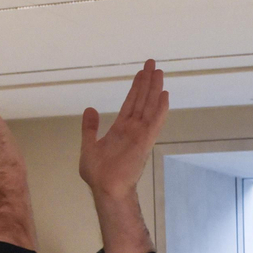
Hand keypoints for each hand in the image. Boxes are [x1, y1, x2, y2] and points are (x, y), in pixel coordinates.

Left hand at [79, 60, 169, 198]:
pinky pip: (153, 123)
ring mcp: (140, 135)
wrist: (105, 188)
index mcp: (120, 129)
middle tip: (153, 64)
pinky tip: (165, 96)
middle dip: (148, 82)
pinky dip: (159, 110)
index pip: (130, 103)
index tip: (142, 73)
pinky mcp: (144, 142)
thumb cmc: (98, 173)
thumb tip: (90, 109)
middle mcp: (133, 129)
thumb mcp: (88, 146)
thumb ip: (90, 128)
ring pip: (149, 107)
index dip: (136, 88)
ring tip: (159, 72)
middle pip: (142, 101)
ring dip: (155, 90)